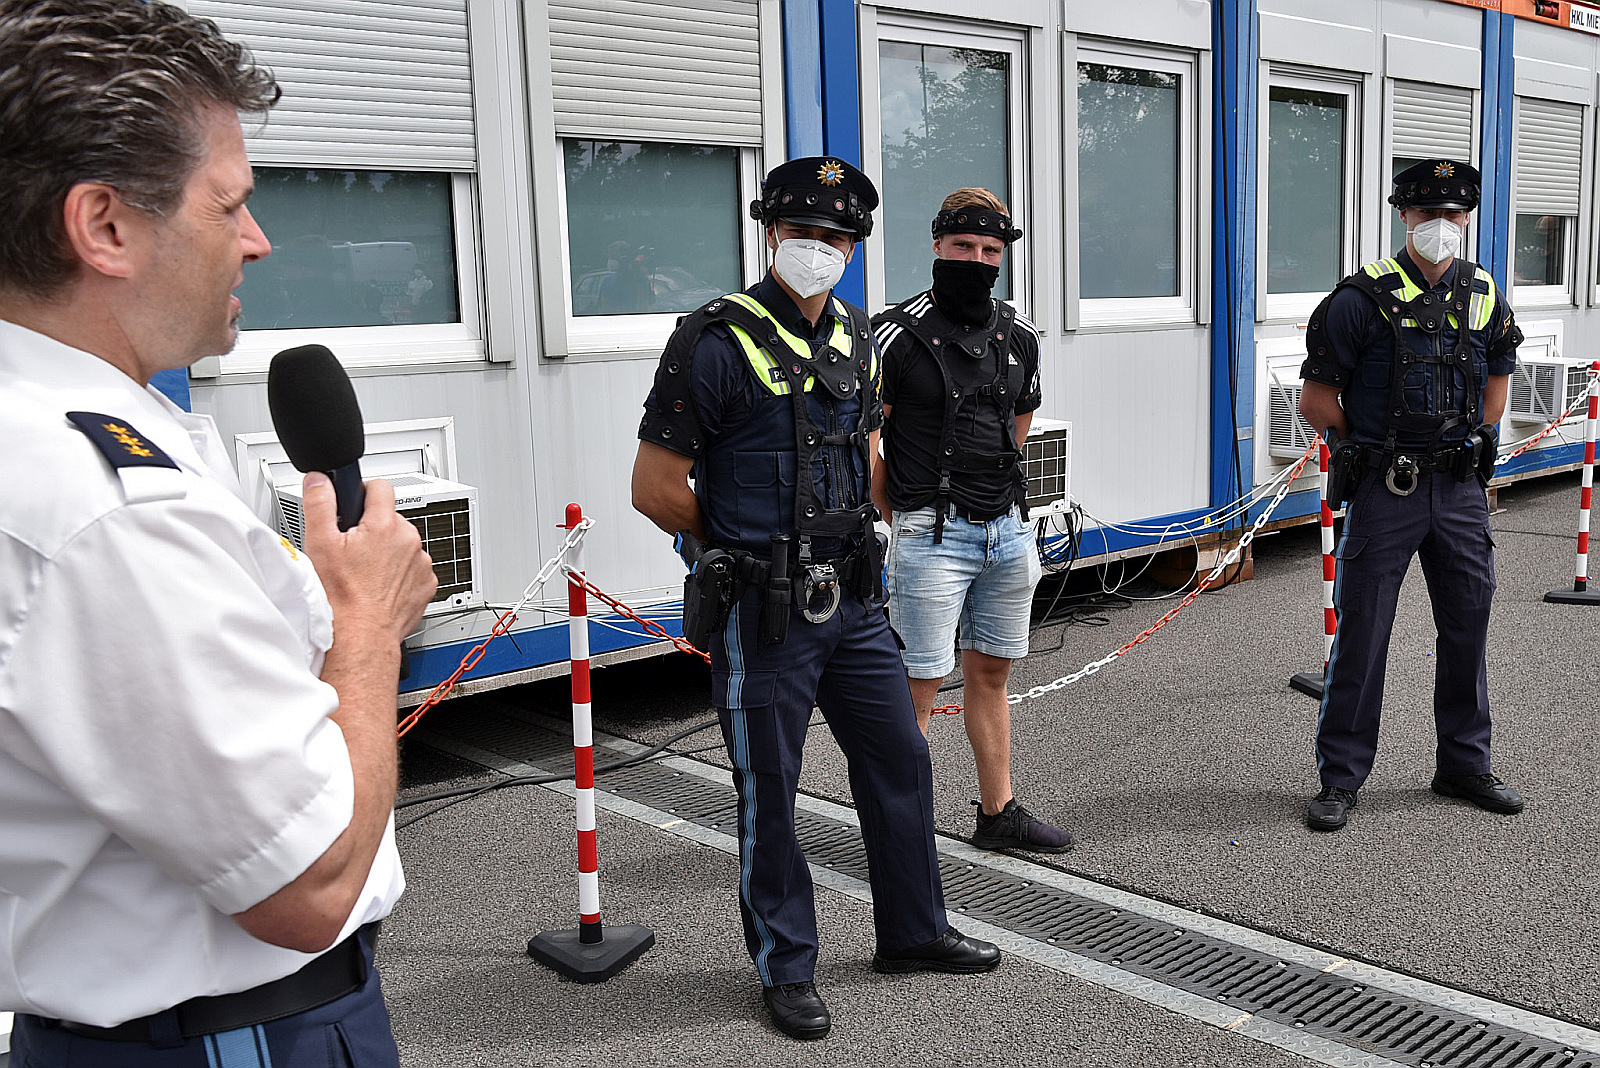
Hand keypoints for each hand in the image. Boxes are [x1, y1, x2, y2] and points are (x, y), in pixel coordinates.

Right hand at [300, 472, 436, 641]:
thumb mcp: (319, 543)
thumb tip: (319, 480)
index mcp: (384, 525)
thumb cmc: (342, 599)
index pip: (380, 487)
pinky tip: (380, 586)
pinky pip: (413, 568)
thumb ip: (319, 504)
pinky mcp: (427, 583)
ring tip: (365, 572)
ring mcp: (421, 563)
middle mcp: (409, 541)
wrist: (362, 637)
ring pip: (403, 544)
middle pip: (390, 519)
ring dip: (387, 552)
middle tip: (352, 549)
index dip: (363, 492)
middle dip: (372, 528)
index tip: (355, 505)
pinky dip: (400, 573)